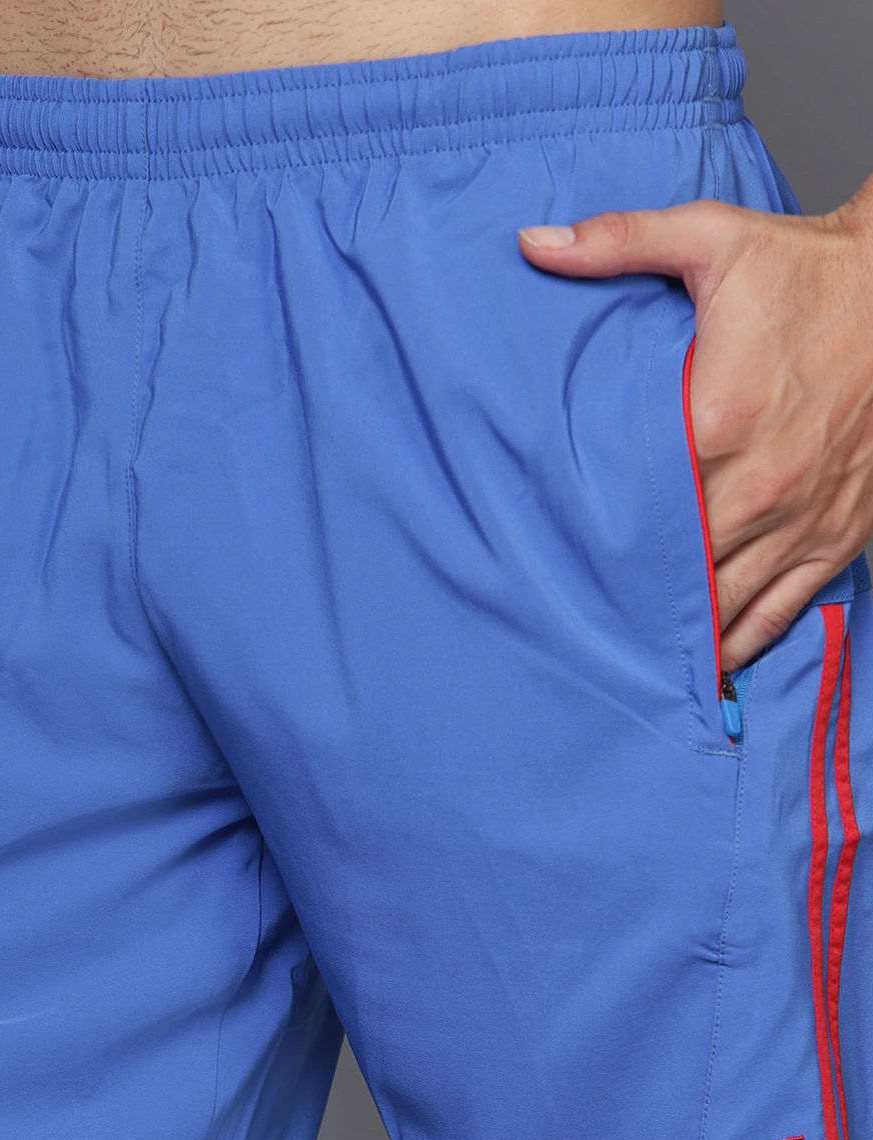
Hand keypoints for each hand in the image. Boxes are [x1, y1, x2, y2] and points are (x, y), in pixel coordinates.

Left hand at [519, 180, 872, 671]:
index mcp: (717, 422)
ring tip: (627, 660)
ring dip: (679, 633)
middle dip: (627, 595)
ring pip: (725, 602)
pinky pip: (784, 610)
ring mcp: (801, 518)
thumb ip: (619, 242)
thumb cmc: (809, 271)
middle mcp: (760, 485)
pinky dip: (744, 642)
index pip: (637, 507)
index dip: (591, 543)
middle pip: (675, 567)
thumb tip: (534, 244)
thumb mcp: (713, 239)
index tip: (553, 566)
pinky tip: (709, 668)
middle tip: (575, 625)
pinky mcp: (837, 536)